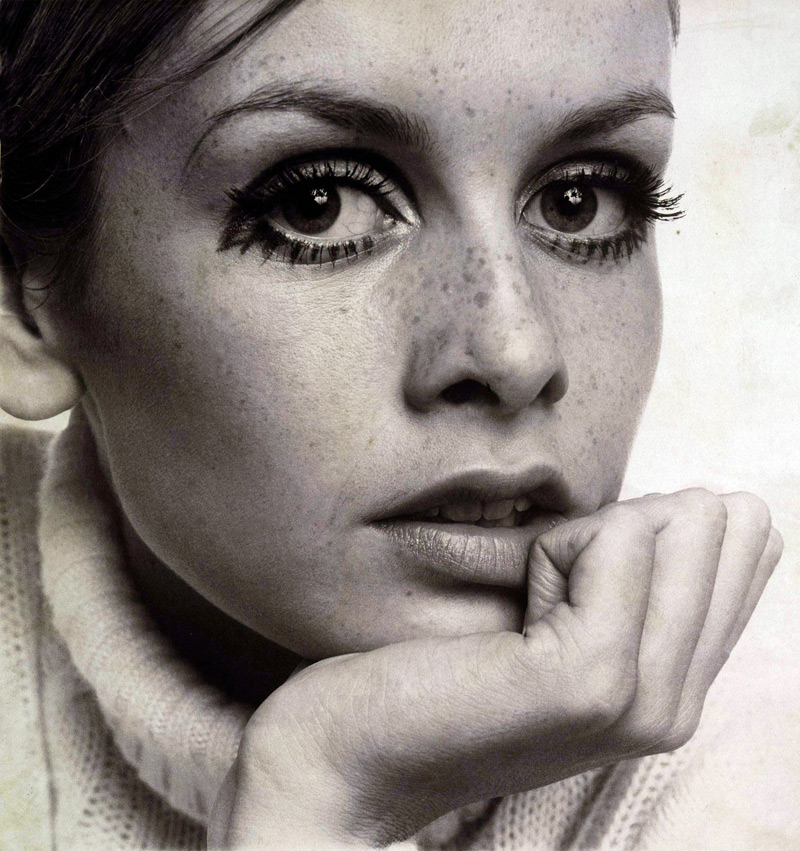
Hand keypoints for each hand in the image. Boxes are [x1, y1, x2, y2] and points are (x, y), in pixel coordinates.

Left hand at [208, 489, 781, 848]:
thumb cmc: (441, 669)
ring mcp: (640, 699)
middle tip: (548, 583)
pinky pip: (617, 541)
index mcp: (675, 684)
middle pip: (725, 532)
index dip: (657, 525)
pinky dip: (554, 545)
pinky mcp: (590, 679)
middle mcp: (678, 703)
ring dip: (586, 535)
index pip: (745, 549)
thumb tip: (700, 504)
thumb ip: (634, 580)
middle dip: (631, 524)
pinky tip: (514, 601)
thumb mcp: (556, 618)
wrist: (350, 749)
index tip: (579, 570)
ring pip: (678, 528)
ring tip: (526, 599)